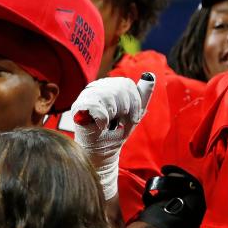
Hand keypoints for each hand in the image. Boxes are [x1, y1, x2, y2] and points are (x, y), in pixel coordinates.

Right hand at [71, 73, 154, 199]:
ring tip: (108, 123)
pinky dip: (103, 120)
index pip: (126, 84)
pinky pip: (98, 106)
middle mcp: (95, 87)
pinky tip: (100, 125)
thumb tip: (150, 75)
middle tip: (119, 122)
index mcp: (108, 86)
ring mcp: (85, 96)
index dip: (134, 102)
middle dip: (126, 109)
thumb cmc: (115, 133)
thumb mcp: (134, 112)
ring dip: (114, 115)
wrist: (101, 152)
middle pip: (120, 88)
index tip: (131, 118)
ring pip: (110, 96)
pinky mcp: (78, 107)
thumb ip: (142, 94)